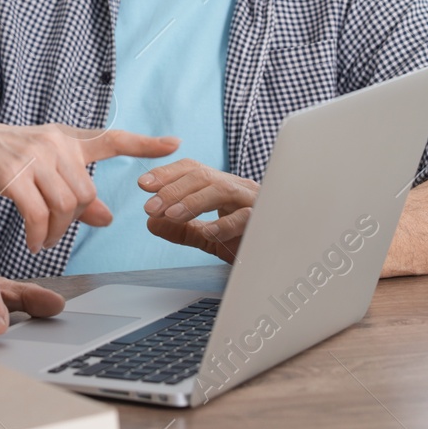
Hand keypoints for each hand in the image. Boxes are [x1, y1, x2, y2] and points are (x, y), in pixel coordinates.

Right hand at [0, 104, 178, 252]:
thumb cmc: (1, 157)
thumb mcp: (42, 169)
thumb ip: (75, 190)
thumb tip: (108, 217)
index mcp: (65, 139)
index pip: (111, 139)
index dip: (145, 144)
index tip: (175, 144)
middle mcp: (54, 144)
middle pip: (85, 195)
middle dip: (75, 222)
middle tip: (55, 234)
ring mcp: (33, 158)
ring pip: (65, 207)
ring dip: (56, 233)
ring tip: (42, 240)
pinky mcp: (12, 175)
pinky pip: (38, 216)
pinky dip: (39, 235)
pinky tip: (33, 243)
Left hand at [140, 159, 258, 262]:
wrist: (284, 259)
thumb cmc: (249, 242)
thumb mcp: (210, 237)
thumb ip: (183, 230)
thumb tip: (150, 223)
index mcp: (223, 187)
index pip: (193, 169)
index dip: (167, 173)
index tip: (143, 184)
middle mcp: (238, 188)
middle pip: (203, 176)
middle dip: (173, 189)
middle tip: (150, 206)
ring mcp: (254, 201)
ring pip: (221, 190)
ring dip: (192, 201)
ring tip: (170, 214)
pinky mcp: (267, 219)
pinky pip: (246, 217)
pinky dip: (225, 224)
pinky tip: (207, 232)